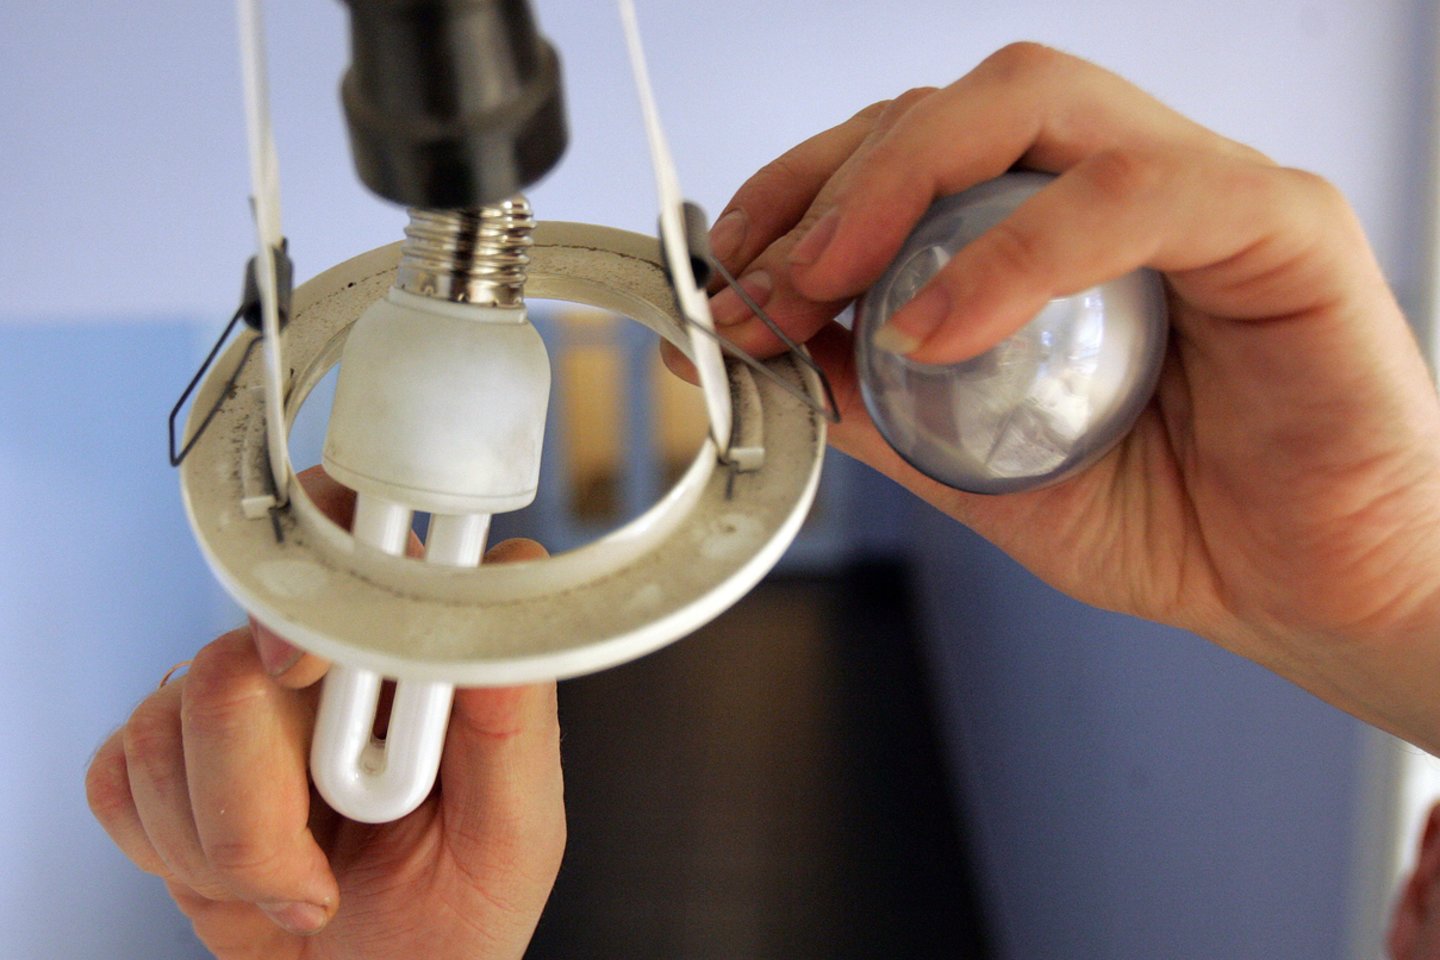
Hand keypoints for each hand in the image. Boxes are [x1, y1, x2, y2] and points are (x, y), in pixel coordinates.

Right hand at [86, 468, 563, 959]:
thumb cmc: (453, 922)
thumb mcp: (513, 831)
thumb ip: (511, 713)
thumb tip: (514, 575)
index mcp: (408, 652)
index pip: (346, 529)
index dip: (310, 581)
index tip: (306, 671)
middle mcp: (316, 659)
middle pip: (235, 657)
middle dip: (264, 798)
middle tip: (326, 860)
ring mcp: (232, 705)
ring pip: (167, 725)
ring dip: (228, 847)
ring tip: (301, 880)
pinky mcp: (163, 759)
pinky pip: (116, 774)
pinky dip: (172, 852)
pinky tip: (242, 876)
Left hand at [692, 44, 1439, 749]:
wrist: (1307, 596)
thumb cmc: (1174, 521)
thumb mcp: (982, 468)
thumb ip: (884, 407)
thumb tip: (772, 354)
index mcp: (1057, 227)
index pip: (918, 149)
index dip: (808, 191)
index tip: (734, 269)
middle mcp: (1123, 186)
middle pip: (958, 104)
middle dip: (832, 180)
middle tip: (761, 278)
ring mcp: (1204, 191)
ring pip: (1035, 102)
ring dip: (898, 185)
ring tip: (825, 286)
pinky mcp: (1281, 226)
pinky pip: (1137, 193)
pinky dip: (1018, 251)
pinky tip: (938, 330)